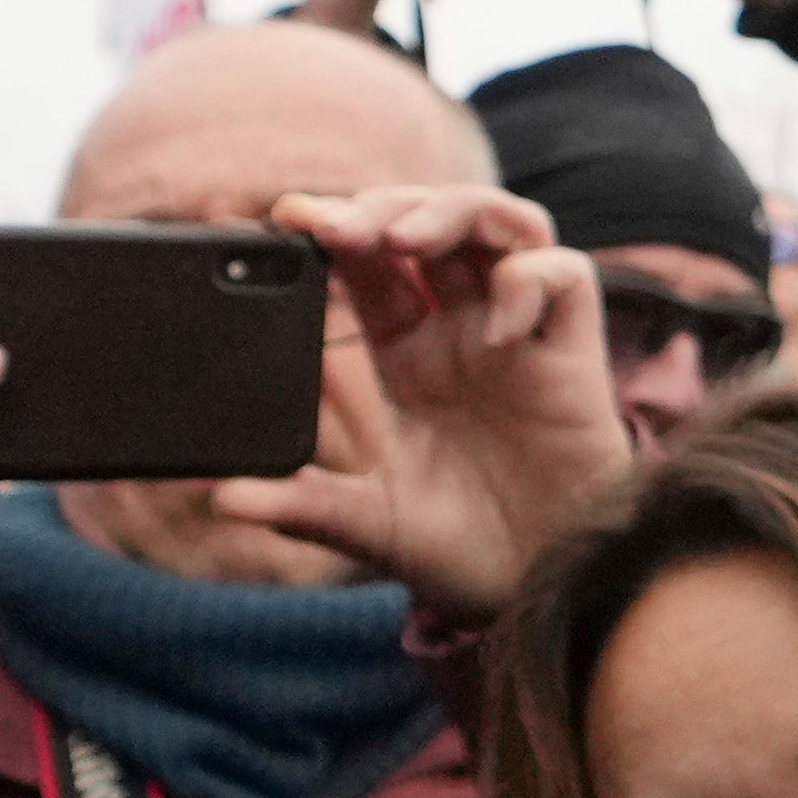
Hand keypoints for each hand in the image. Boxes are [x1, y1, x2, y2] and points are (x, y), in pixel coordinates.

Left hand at [226, 184, 629, 613]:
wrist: (541, 588)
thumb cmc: (462, 552)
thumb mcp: (369, 524)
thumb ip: (303, 505)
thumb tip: (223, 496)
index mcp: (408, 354)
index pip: (369, 264)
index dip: (334, 230)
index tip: (286, 219)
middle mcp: (462, 330)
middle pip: (429, 223)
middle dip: (381, 208)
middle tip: (335, 228)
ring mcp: (520, 334)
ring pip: (498, 224)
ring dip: (449, 213)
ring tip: (403, 240)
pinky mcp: (574, 352)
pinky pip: (565, 274)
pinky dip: (528, 280)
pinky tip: (495, 330)